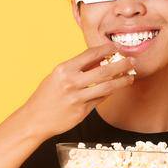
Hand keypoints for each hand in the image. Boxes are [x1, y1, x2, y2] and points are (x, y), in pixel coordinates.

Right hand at [21, 43, 139, 138]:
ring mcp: (77, 97)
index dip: (106, 50)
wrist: (35, 119)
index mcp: (64, 70)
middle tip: (132, 62)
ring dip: (122, 81)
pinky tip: (116, 88)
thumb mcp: (57, 77)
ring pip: (107, 87)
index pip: (89, 54)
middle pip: (104, 71)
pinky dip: (110, 93)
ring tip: (130, 77)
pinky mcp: (82, 111)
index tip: (117, 48)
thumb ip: (78, 69)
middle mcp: (71, 82)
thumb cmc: (46, 96)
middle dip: (121, 65)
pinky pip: (101, 99)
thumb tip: (99, 60)